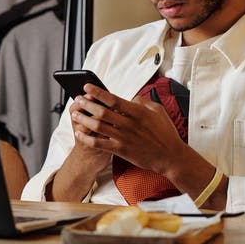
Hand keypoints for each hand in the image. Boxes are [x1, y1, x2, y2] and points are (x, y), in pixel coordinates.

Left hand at [71, 84, 186, 175]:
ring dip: (84, 119)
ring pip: (98, 127)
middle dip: (87, 104)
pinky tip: (79, 133)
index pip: (113, 99)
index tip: (87, 87)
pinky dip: (87, 138)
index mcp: (138, 112)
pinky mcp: (121, 150)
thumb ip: (143, 101)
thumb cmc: (165, 133)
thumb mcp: (158, 110)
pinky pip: (99, 143)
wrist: (170, 156)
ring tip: (74, 114)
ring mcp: (124, 138)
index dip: (97, 92)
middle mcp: (129, 124)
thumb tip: (131, 97)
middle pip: (102, 112)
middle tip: (77, 99)